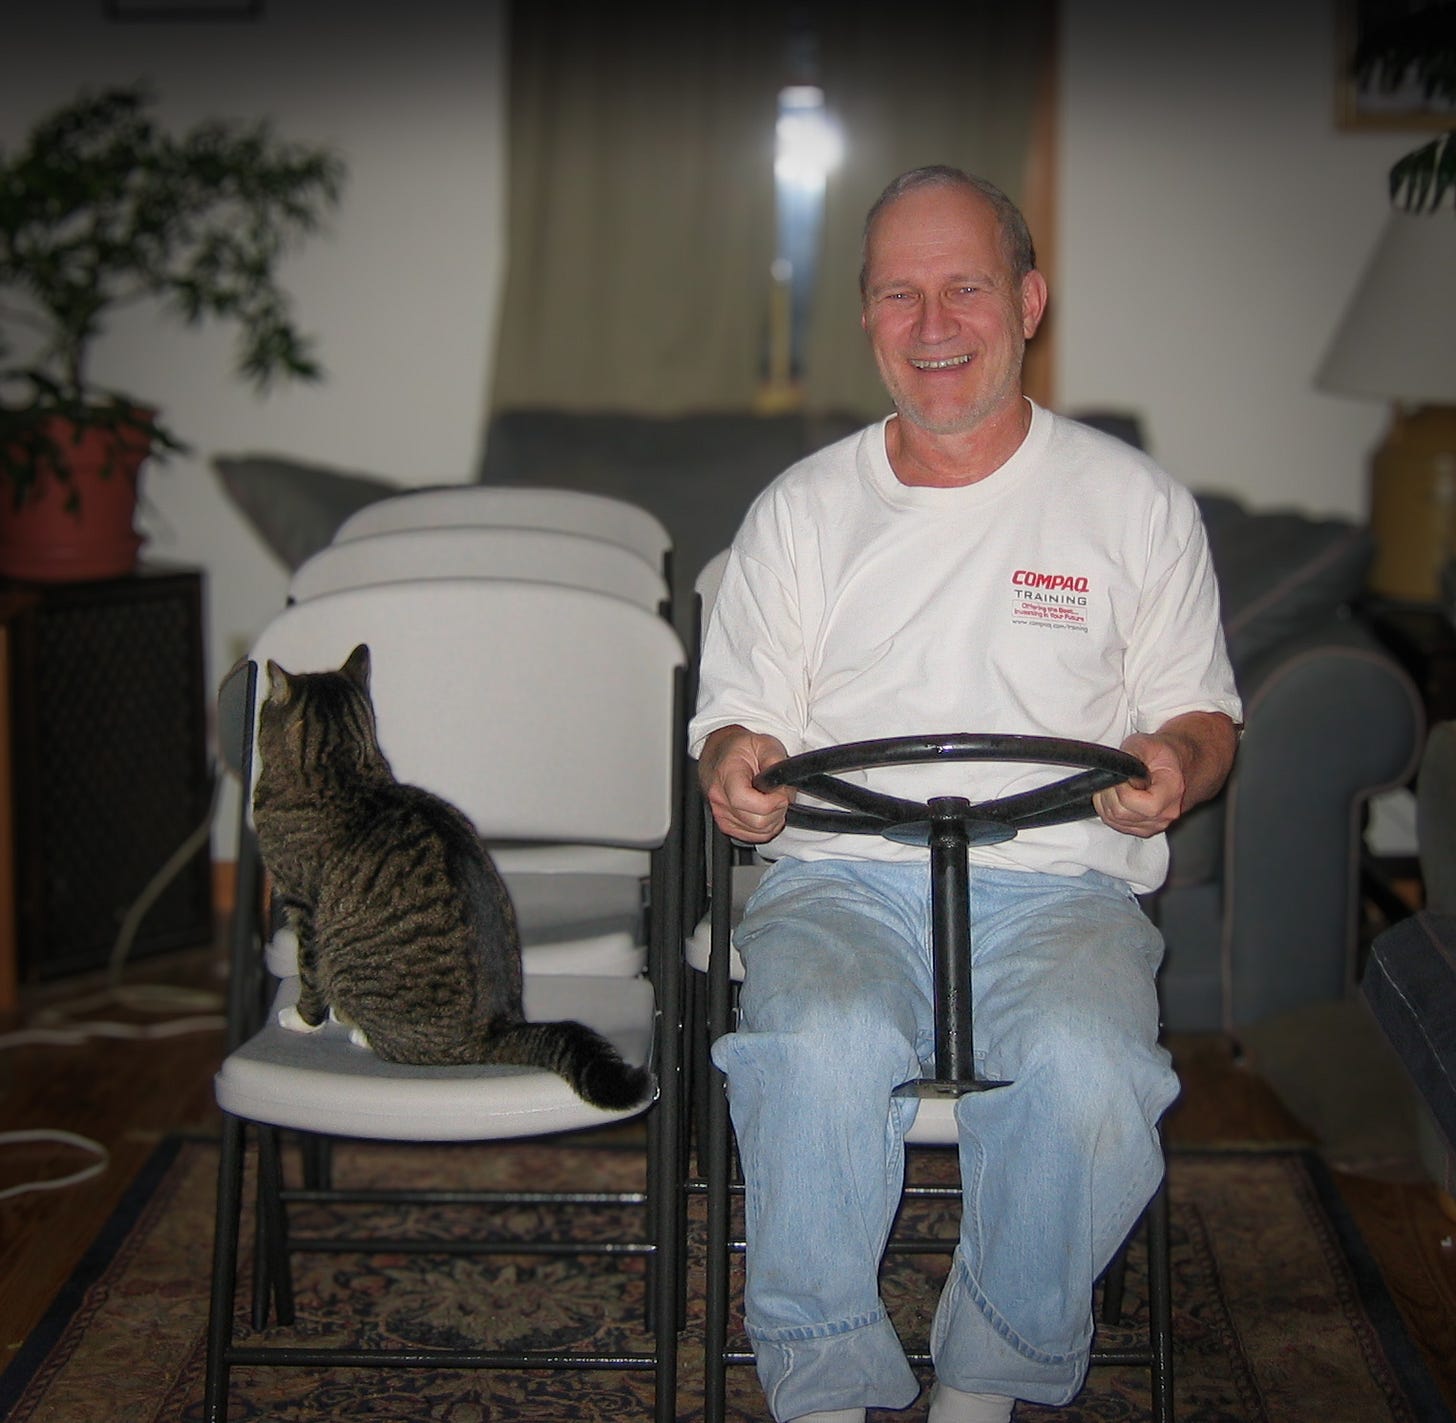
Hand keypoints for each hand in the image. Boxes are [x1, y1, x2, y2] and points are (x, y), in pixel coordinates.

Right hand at [698, 725, 793, 842]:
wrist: (721, 753)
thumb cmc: (740, 749)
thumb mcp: (764, 744)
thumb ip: (777, 762)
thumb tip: (788, 782)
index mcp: (727, 774)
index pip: (744, 800)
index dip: (771, 802)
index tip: (781, 794)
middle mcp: (720, 798)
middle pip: (756, 822)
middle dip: (777, 811)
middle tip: (781, 796)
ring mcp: (721, 813)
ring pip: (757, 832)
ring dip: (774, 820)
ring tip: (774, 802)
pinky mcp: (725, 824)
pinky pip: (752, 837)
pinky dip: (765, 828)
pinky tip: (767, 812)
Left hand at [1092, 733, 1184, 838]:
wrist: (1173, 766)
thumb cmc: (1161, 755)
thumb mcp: (1146, 744)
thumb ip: (1130, 754)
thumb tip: (1113, 767)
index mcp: (1172, 791)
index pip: (1146, 806)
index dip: (1124, 792)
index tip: (1120, 777)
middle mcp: (1166, 814)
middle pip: (1123, 814)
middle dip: (1110, 793)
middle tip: (1114, 778)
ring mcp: (1154, 825)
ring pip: (1115, 820)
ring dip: (1106, 801)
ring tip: (1114, 784)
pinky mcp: (1142, 829)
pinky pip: (1115, 824)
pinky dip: (1107, 809)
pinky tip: (1114, 795)